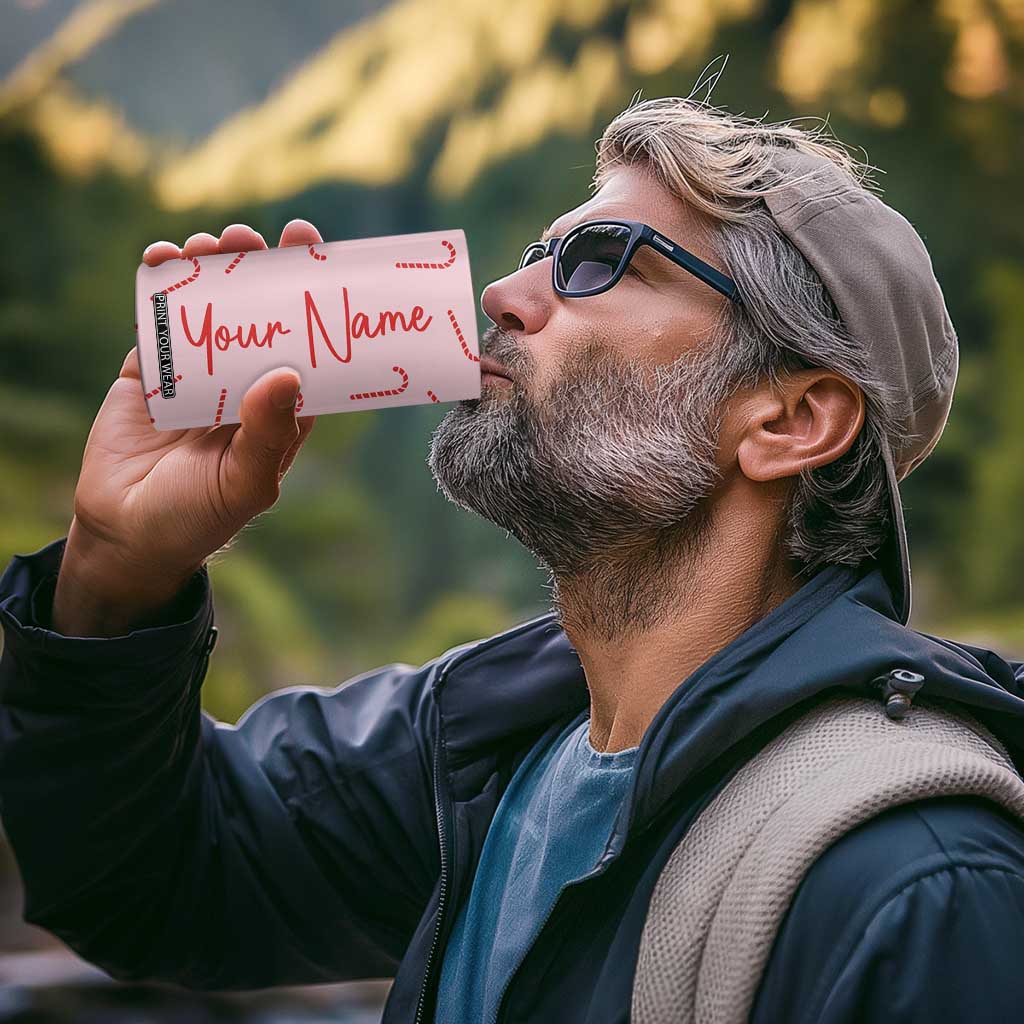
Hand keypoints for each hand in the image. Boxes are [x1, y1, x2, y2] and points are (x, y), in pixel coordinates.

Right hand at [53, 220, 321, 633]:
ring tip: (209, 244)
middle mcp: (245, 382)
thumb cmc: (200, 516)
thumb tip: (287, 375)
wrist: (126, 534)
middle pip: (259, 313)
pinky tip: (163, 258)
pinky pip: (159, 319)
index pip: (306, 343)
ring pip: (211, 307)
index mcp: (281, 407)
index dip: (312, 297)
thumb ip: (268, 434)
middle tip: (254, 237)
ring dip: (211, 269)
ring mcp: (198, 372)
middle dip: (258, 269)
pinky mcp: (151, 370)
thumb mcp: (245, 483)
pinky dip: (160, 285)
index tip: (313, 251)